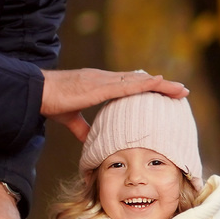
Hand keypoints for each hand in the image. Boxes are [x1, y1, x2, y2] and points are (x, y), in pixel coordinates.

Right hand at [40, 67, 187, 140]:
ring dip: (161, 85)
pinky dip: (145, 84)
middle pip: (140, 81)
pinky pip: (128, 84)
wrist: (37, 93)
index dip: (148, 88)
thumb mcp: (71, 118)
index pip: (130, 85)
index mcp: (100, 85)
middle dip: (162, 86)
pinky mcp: (100, 86)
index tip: (165, 91)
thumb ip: (82, 128)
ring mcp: (103, 80)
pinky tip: (159, 82)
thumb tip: (90, 139)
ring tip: (180, 88)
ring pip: (139, 81)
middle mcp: (105, 79)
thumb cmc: (52, 102)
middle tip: (182, 90)